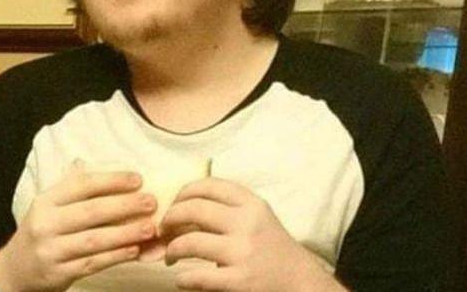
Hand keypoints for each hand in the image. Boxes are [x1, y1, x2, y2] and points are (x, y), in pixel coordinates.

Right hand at [0, 161, 158, 291]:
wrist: (16, 269)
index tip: (137, 179)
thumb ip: (68, 186)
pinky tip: (134, 250)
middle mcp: (45, 223)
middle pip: (90, 211)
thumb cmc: (42, 232)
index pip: (81, 185)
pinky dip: (115, 256)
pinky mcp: (57, 273)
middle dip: (124, 206)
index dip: (110, 181)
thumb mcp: (49, 206)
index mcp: (46, 200)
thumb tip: (85, 160)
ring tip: (150, 228)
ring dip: (125, 233)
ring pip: (94, 239)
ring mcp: (50, 249)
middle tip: (151, 202)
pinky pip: (92, 263)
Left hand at [159, 178, 345, 291]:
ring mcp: (244, 252)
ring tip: (170, 256)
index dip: (182, 192)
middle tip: (164, 230)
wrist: (303, 284)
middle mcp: (248, 223)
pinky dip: (182, 279)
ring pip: (190, 242)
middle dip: (170, 218)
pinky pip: (197, 277)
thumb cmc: (273, 250)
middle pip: (192, 209)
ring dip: (171, 250)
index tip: (173, 203)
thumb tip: (180, 207)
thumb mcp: (257, 219)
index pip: (208, 185)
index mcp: (252, 204)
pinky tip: (182, 280)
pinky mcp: (240, 281)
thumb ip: (227, 210)